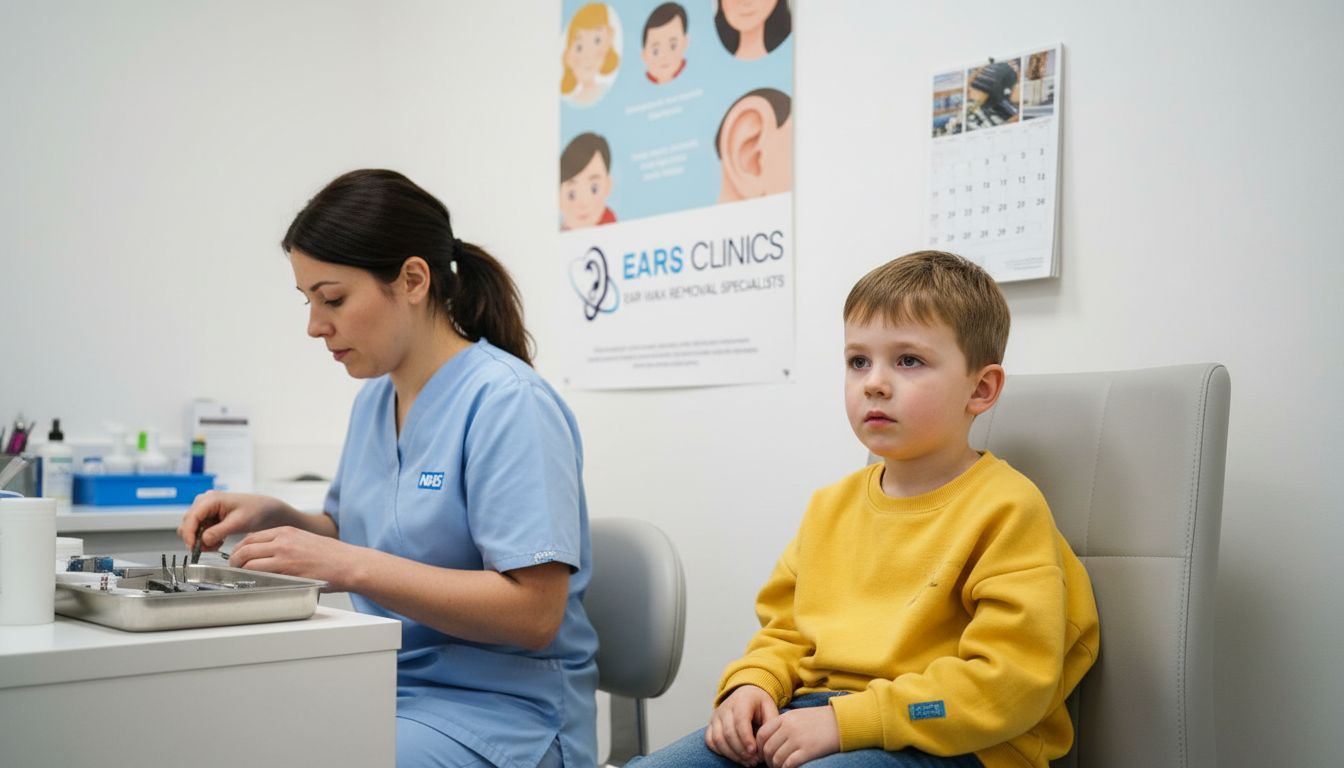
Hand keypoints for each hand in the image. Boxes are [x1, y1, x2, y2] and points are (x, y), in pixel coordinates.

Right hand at [177, 491, 283, 552]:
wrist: (267, 510)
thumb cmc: (256, 510)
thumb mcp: (238, 522)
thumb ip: (219, 531)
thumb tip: (203, 540)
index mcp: (211, 499)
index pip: (191, 517)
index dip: (189, 534)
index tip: (194, 548)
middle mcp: (205, 502)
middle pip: (188, 523)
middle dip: (196, 539)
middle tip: (210, 548)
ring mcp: (206, 508)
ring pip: (192, 528)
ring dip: (201, 540)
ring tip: (217, 545)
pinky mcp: (209, 516)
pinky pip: (200, 530)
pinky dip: (206, 538)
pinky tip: (219, 541)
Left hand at [229, 525, 360, 590]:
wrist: (349, 564)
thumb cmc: (333, 556)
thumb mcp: (306, 540)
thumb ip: (288, 543)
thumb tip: (271, 554)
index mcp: (287, 531)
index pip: (252, 536)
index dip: (240, 547)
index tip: (238, 556)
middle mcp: (283, 541)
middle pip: (245, 546)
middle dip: (234, 559)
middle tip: (234, 568)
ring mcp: (284, 555)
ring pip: (249, 560)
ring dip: (240, 570)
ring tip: (240, 577)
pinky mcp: (288, 571)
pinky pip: (261, 574)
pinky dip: (252, 578)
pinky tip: (252, 583)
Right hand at [706, 685, 778, 765]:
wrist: (745, 694)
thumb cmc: (758, 703)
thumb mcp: (769, 708)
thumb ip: (770, 723)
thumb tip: (768, 742)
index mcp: (741, 700)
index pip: (740, 721)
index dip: (746, 738)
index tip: (754, 751)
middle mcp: (725, 708)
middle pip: (728, 733)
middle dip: (741, 751)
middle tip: (754, 761)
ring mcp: (716, 716)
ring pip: (718, 739)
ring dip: (732, 754)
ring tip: (747, 762)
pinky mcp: (711, 725)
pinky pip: (710, 741)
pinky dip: (720, 752)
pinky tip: (735, 757)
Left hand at [757, 706, 840, 767]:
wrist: (843, 721)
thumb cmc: (822, 720)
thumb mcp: (800, 715)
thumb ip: (785, 724)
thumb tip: (772, 739)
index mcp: (786, 718)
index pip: (762, 733)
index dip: (759, 747)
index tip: (762, 755)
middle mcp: (789, 727)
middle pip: (768, 748)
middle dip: (767, 760)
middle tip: (772, 765)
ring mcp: (798, 739)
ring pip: (777, 758)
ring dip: (776, 766)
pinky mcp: (808, 750)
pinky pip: (789, 764)